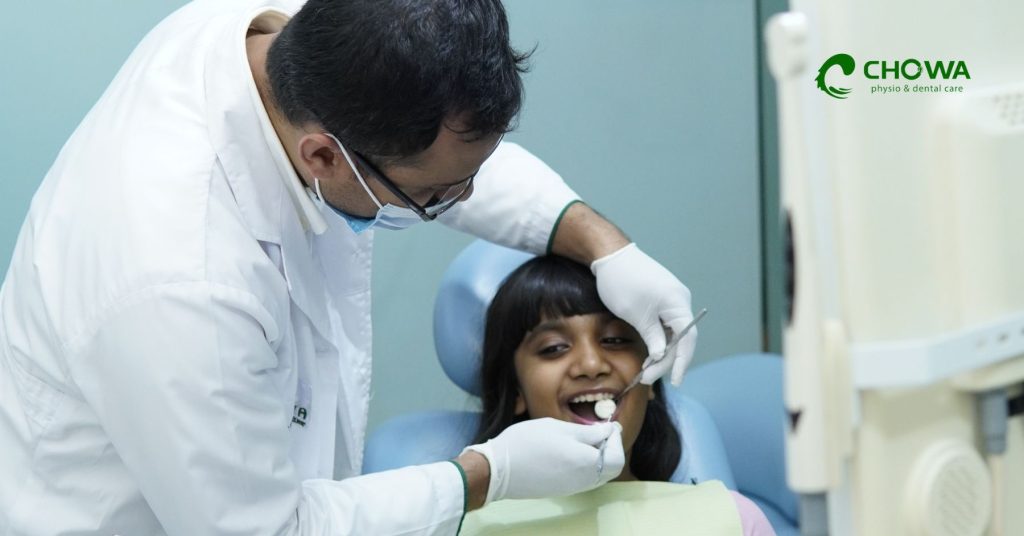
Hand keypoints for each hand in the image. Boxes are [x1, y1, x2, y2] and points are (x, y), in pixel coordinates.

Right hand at [464, 418, 623, 503]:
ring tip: (585, 440)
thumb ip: (588, 432)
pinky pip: (585, 479)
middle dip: (611, 448)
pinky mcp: (563, 490)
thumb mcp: (558, 427)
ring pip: (599, 475)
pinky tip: (572, 452)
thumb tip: (607, 431)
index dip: (616, 438)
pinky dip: (587, 465)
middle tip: (600, 432)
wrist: (499, 470)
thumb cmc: (527, 442)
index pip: (616, 455)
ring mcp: (573, 488)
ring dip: (599, 457)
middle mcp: (584, 480)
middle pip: (611, 468)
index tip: (608, 424)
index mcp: (586, 462)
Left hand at [591, 243, 696, 385]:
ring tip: (646, 369)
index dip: (682, 362)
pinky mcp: (662, 300)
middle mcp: (680, 301)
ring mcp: (671, 300)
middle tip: (647, 377)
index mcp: (678, 303)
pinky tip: (649, 354)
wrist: (611, 255)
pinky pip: (666, 325)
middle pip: (681, 338)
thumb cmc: (622, 281)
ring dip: (662, 352)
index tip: (676, 381)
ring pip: (673, 333)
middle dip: (666, 361)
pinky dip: (658, 340)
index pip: (687, 338)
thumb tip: (662, 357)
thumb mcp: (636, 314)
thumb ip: (652, 337)